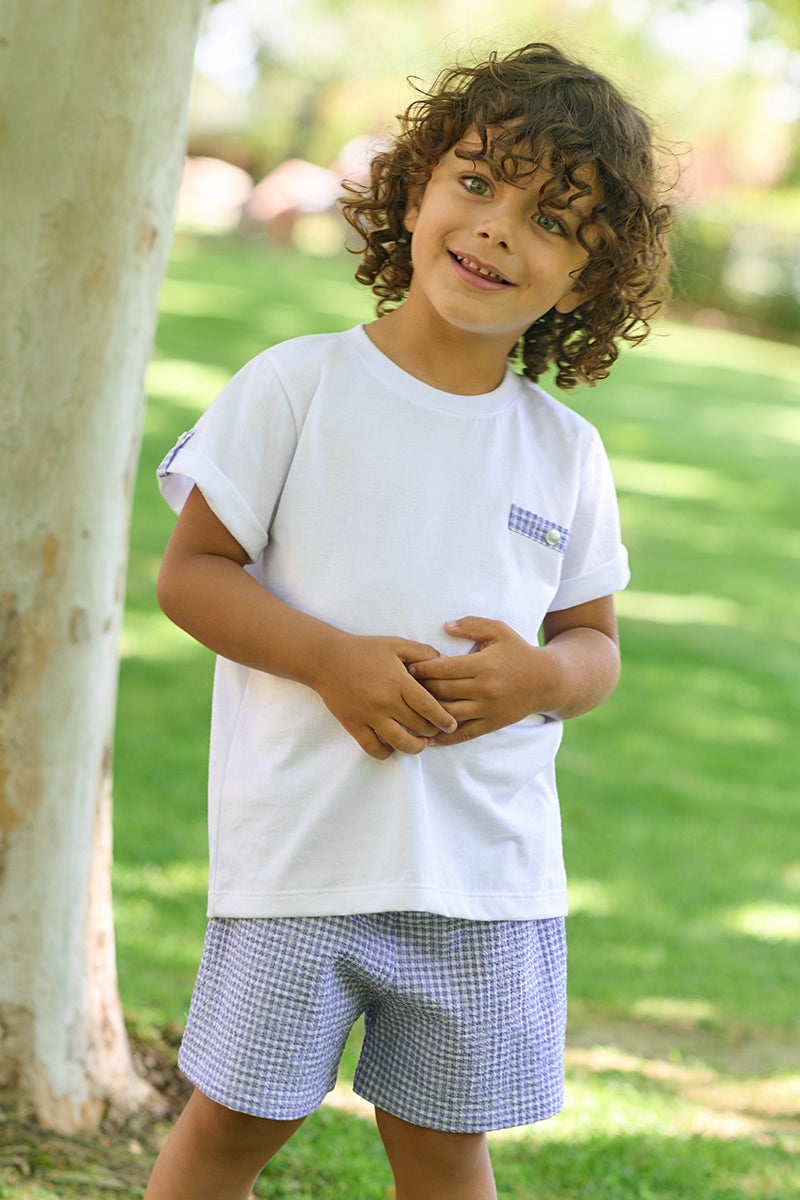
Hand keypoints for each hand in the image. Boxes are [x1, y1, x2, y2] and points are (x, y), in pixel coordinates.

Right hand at [313, 633, 458, 759]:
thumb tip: (445, 662)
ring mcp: (369, 715)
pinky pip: (373, 748)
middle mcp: (386, 701)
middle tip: (435, 730)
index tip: (452, 725)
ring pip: (399, 742)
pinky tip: (391, 747)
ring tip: (419, 744)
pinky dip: (385, 753)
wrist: (326, 658)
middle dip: (432, 731)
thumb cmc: (363, 649)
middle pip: (418, 727)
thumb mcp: (395, 644)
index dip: (444, 720)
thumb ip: (422, 652)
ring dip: (414, 747)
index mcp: (399, 682)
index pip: (429, 707)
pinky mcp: (353, 725)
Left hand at [408, 617, 554, 745]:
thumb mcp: (499, 631)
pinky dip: (444, 737)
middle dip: (419, 689)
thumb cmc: (518, 651)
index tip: (407, 667)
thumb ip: (472, 625)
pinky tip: (428, 737)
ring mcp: (488, 709)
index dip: (421, 669)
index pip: (443, 668)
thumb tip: (445, 626)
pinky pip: (464, 734)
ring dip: (428, 713)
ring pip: (449, 714)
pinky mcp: (492, 724)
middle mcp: (485, 689)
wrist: (548, 681)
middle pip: (442, 691)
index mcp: (483, 665)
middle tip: (403, 687)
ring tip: (411, 708)